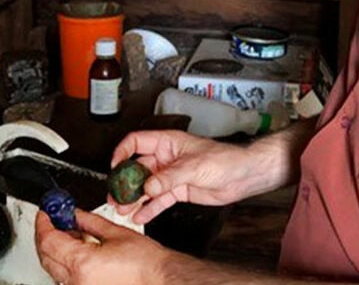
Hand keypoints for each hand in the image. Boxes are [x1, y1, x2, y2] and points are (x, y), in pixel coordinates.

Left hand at [35, 209, 169, 284]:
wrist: (158, 279)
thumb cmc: (145, 263)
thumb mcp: (116, 233)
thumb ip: (90, 221)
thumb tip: (74, 214)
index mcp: (82, 263)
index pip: (49, 240)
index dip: (44, 222)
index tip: (46, 211)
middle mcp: (75, 282)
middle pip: (46, 255)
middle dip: (46, 234)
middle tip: (54, 218)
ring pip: (54, 268)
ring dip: (56, 248)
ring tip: (70, 231)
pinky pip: (66, 278)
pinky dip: (66, 262)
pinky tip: (78, 249)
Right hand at [110, 129, 273, 223]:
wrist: (243, 175)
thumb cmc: (226, 159)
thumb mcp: (195, 166)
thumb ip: (170, 177)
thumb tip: (149, 186)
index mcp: (169, 142)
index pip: (137, 142)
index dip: (123, 152)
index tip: (115, 166)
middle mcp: (168, 158)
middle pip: (138, 167)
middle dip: (125, 182)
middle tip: (116, 195)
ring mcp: (172, 175)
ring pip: (146, 186)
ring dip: (134, 198)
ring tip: (123, 209)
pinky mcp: (179, 190)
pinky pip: (159, 199)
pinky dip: (149, 208)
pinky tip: (140, 216)